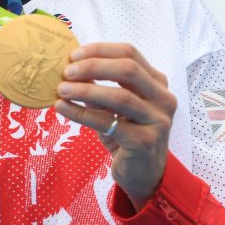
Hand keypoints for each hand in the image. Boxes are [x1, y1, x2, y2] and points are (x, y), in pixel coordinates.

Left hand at [53, 42, 175, 209]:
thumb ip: (99, 85)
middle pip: (128, 70)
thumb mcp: (114, 106)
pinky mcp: (145, 141)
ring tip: (61, 90)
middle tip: (66, 72)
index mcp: (157, 82)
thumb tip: (69, 66)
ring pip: (120, 96)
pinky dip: (81, 113)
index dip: (100, 50)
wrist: (143, 173)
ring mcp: (158, 120)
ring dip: (85, 91)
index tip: (73, 55)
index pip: (130, 53)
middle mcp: (163, 98)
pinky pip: (108, 122)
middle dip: (93, 67)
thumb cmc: (126, 134)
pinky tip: (62, 108)